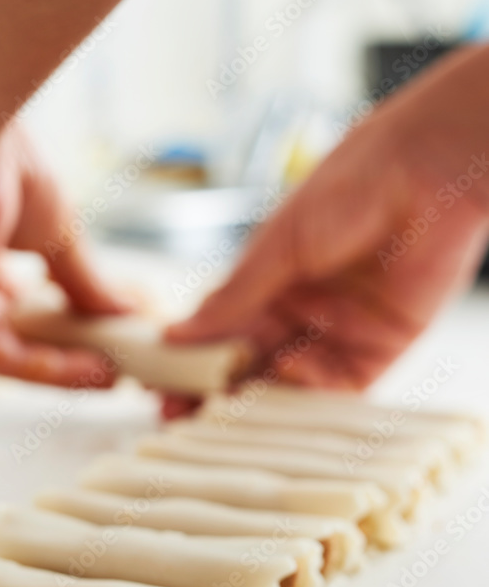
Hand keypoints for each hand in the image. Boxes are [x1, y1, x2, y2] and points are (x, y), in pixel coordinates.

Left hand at [0, 116, 127, 386]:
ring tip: (112, 375)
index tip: (97, 342)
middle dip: (65, 356)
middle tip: (111, 368)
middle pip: (10, 340)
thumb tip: (123, 312)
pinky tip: (96, 369)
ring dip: (66, 371)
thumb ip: (81, 280)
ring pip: (10, 359)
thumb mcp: (54, 236)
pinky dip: (56, 369)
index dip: (55, 332)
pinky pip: (10, 363)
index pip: (6, 312)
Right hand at [168, 45, 488, 389]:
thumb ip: (233, 296)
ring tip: (225, 411)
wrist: (426, 170)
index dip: (191, 360)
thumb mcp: (278, 244)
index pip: (221, 332)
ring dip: (257, 399)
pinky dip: (311, 389)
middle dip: (215, 392)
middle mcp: (301, 310)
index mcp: (270, 281)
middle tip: (179, 416)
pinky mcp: (379, 347)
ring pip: (288, 382)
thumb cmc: (351, 185)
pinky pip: (338, 386)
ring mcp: (338, 331)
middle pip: (249, 364)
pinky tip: (288, 376)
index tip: (159, 384)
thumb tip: (176, 333)